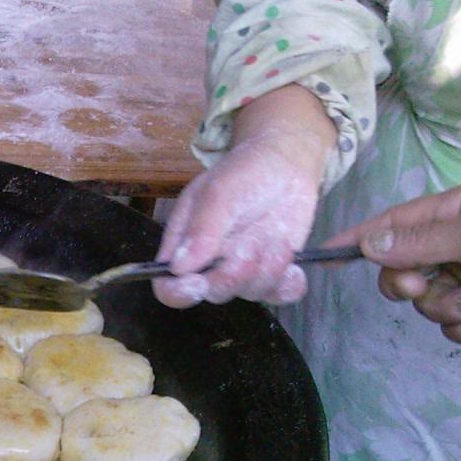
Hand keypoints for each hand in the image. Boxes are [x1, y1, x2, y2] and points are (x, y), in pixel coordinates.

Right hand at [156, 86, 336, 307]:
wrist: (284, 165)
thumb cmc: (243, 171)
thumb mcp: (218, 191)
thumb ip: (201, 228)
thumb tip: (179, 267)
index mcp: (184, 248)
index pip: (168, 287)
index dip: (179, 293)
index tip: (199, 282)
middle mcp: (210, 265)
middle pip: (213, 293)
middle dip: (235, 274)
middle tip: (251, 243)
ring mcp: (243, 272)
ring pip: (250, 293)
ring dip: (268, 268)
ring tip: (276, 237)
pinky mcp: (273, 273)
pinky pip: (280, 295)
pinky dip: (289, 284)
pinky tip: (292, 262)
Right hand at [327, 177, 460, 345]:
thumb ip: (422, 240)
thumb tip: (371, 243)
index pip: (398, 221)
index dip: (362, 238)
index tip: (325, 253)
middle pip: (404, 268)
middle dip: (413, 284)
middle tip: (423, 287)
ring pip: (428, 302)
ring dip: (450, 308)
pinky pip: (453, 325)